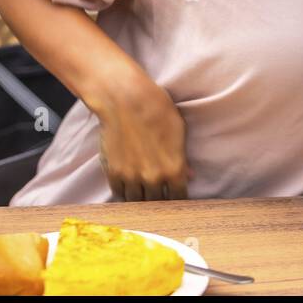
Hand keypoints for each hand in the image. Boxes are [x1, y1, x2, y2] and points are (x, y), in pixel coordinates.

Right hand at [89, 70, 190, 201]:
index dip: (178, 198)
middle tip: (158, 195)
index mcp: (174, 169)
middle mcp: (153, 178)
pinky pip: (119, 193)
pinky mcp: (113, 172)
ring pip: (137, 202)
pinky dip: (124, 192)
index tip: (175, 195)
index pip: (179, 198)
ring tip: (142, 193)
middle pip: (157, 203)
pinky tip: (128, 186)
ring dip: (140, 198)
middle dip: (159, 200)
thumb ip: (182, 158)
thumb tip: (189, 175)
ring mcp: (132, 177)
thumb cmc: (157, 109)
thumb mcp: (178, 131)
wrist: (126, 99)